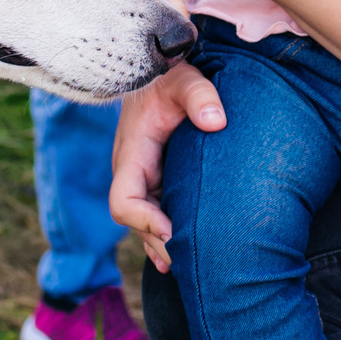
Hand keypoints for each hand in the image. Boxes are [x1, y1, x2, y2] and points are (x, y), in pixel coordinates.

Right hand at [108, 63, 226, 272]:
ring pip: (145, 223)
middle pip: (136, 221)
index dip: (144, 221)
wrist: (161, 70)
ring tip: (189, 270)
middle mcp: (132, 171)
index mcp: (132, 153)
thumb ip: (199, 95)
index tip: (172, 231)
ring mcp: (143, 178)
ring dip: (163, 245)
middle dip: (159, 243)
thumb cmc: (170, 76)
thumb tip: (216, 122)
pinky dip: (164, 237)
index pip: (124, 200)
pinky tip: (178, 259)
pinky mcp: (156, 179)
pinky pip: (154, 214)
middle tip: (191, 262)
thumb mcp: (184, 79)